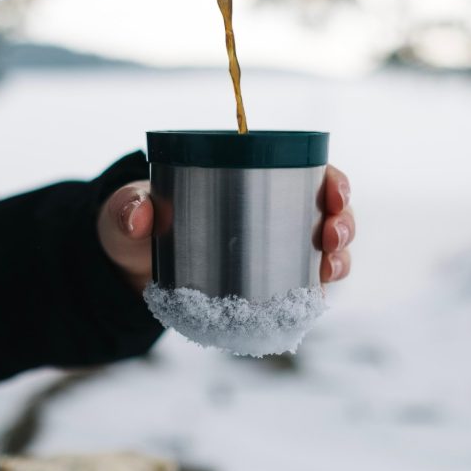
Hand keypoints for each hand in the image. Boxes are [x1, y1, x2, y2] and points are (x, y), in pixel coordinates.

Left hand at [96, 165, 355, 292]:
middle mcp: (270, 213)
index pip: (307, 172)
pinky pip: (304, 289)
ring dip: (339, 259)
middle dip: (343, 222)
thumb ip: (127, 208)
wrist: (127, 270)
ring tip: (330, 269)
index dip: (333, 180)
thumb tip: (139, 215)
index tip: (334, 190)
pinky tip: (319, 298)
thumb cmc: (134, 226)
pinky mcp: (265, 287)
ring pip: (323, 252)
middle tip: (332, 234)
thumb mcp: (126, 213)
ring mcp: (272, 252)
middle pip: (327, 213)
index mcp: (248, 179)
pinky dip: (317, 293)